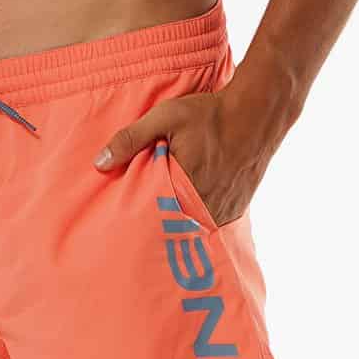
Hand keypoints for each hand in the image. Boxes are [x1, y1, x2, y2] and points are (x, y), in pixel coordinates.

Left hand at [93, 64, 295, 226]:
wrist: (258, 112)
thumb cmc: (210, 114)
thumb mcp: (166, 117)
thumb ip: (131, 139)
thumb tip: (99, 162)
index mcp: (185, 188)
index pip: (155, 221)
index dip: (141, 229)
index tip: (127, 238)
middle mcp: (207, 206)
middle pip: (175, 231)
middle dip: (159, 234)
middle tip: (139, 245)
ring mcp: (224, 211)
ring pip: (194, 232)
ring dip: (180, 232)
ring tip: (163, 238)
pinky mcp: (235, 210)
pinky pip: (211, 226)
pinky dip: (199, 226)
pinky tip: (187, 223)